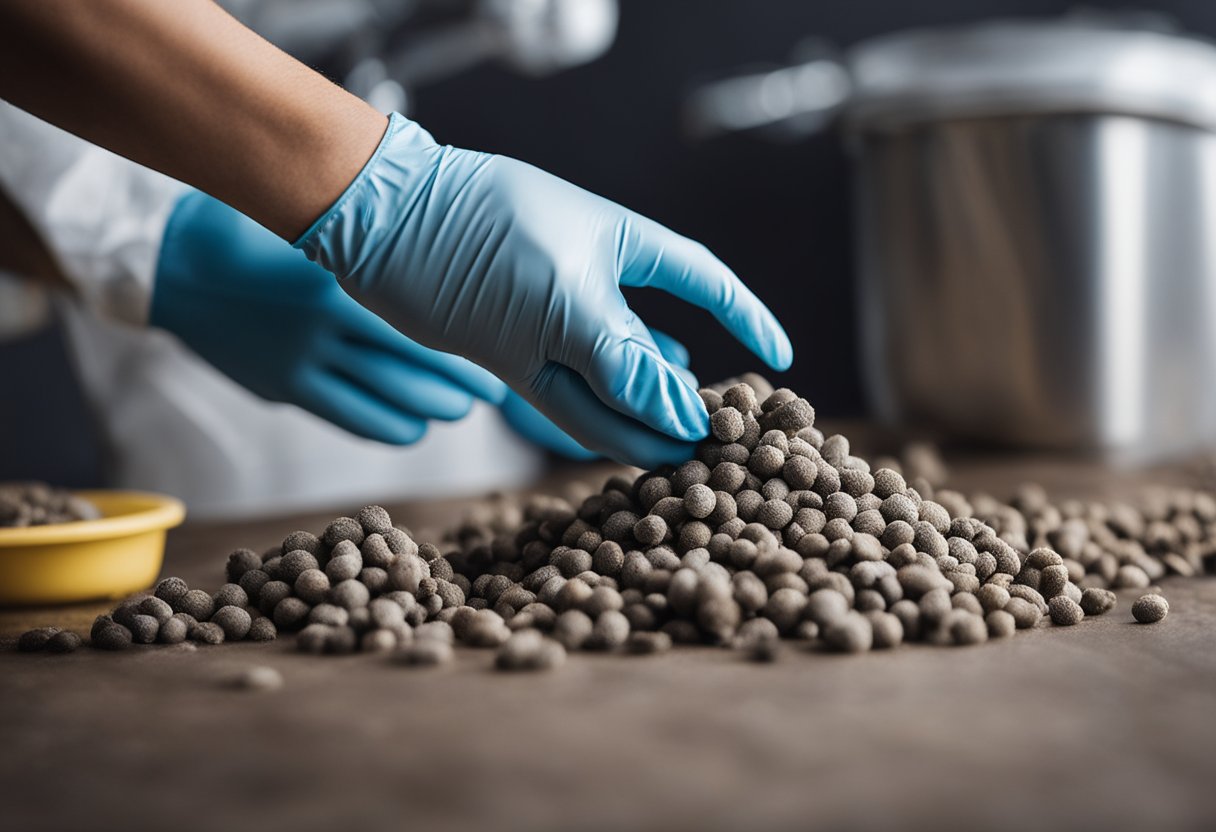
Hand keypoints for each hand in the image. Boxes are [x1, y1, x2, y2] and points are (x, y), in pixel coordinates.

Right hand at [151, 190, 506, 443]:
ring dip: (432, 410)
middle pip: (413, 372)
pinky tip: (413, 425)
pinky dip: (389, 426)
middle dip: (462, 389)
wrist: (174, 262)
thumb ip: (375, 247)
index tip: (503, 355)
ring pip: (386, 402)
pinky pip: (351, 418)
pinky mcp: (285, 388)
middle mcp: (323, 326)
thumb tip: (447, 254)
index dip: (467, 353)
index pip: (423, 329)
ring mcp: (301, 362)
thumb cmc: (257, 230)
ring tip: (459, 408)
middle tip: (495, 392)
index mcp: (338, 281)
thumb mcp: (319, 229)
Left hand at [296, 114, 791, 468]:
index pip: (703, 282)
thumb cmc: (482, 237)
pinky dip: (599, 425)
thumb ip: (626, 363)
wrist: (381, 226)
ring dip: (645, 423)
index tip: (777, 359)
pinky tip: (630, 450)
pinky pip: (571, 397)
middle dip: (690, 395)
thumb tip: (685, 421)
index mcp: (623, 246)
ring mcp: (552, 322)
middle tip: (724, 447)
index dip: (743, 318)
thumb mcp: (565, 300)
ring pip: (614, 382)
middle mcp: (594, 287)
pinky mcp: (514, 352)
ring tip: (685, 465)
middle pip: (658, 348)